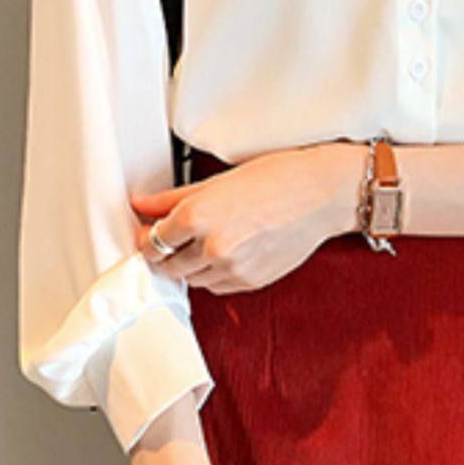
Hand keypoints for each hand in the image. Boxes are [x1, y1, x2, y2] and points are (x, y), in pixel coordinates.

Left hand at [132, 141, 363, 294]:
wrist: (322, 195)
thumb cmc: (278, 178)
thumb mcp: (217, 180)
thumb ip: (173, 198)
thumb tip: (142, 204)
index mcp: (197, 215)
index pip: (152, 242)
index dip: (148, 237)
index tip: (150, 232)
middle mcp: (211, 246)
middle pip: (167, 265)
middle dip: (167, 252)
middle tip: (176, 236)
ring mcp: (231, 268)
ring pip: (192, 279)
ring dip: (191, 264)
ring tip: (209, 240)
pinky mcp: (250, 282)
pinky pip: (217, 286)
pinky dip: (215, 273)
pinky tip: (228, 251)